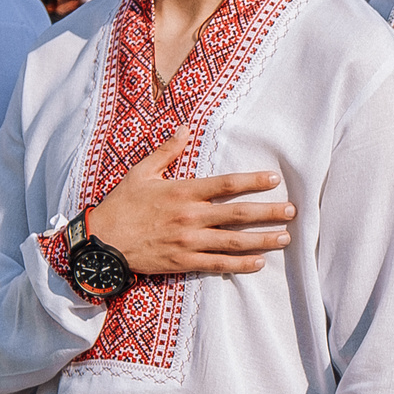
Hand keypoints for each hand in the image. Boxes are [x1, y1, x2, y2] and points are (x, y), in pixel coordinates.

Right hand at [84, 129, 292, 277]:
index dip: (253, 181)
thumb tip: (185, 128)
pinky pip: (218, 265)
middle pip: (238, 214)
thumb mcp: (141, 173)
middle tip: (292, 211)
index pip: (226, 185)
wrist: (101, 242)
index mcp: (183, 192)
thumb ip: (167, 151)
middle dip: (268, 212)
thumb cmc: (121, 205)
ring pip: (234, 242)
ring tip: (285, 238)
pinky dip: (240, 265)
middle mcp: (190, 217)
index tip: (274, 179)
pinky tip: (259, 263)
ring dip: (262, 240)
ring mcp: (188, 242)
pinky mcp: (183, 262)